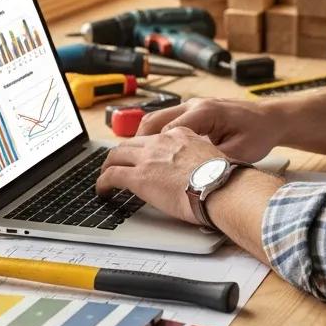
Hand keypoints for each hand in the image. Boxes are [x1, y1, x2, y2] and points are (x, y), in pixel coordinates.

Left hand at [95, 126, 226, 224]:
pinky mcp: (139, 177)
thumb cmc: (223, 179)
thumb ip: (199, 158)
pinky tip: (102, 191)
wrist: (221, 187)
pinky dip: (103, 182)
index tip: (142, 157)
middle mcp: (162, 141)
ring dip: (107, 166)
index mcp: (181, 134)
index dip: (144, 148)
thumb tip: (198, 173)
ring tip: (105, 177)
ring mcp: (148, 158)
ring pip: (116, 155)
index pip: (154, 137)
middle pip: (130, 143)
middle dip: (120, 154)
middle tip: (117, 165)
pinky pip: (111, 175)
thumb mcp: (212, 156)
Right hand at [134, 97, 281, 162]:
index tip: (135, 165)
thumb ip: (210, 161)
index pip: (165, 130)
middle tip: (125, 163)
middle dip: (137, 142)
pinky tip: (155, 153)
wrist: (272, 118)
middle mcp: (194, 105)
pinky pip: (167, 121)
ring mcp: (193, 106)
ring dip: (145, 138)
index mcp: (204, 112)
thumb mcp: (238, 154)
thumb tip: (188, 177)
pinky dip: (157, 135)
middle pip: (153, 120)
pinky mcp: (195, 112)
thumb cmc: (259, 133)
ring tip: (135, 159)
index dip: (148, 149)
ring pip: (157, 118)